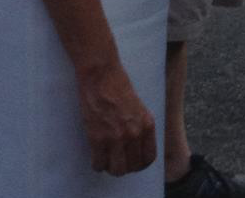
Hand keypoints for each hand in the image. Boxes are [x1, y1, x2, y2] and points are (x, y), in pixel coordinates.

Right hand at [77, 61, 156, 175]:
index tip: (132, 161)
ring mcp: (116, 137)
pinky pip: (99, 163)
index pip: (149, 157)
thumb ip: (140, 126)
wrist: (101, 74)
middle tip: (116, 161)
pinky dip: (97, 164)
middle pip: (132, 167)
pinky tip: (96, 156)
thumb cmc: (118, 85)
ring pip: (116, 170)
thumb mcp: (139, 106)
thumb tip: (136, 145)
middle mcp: (134, 134)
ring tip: (106, 159)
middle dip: (124, 167)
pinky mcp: (97, 138)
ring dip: (110, 167)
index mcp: (147, 125)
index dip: (139, 164)